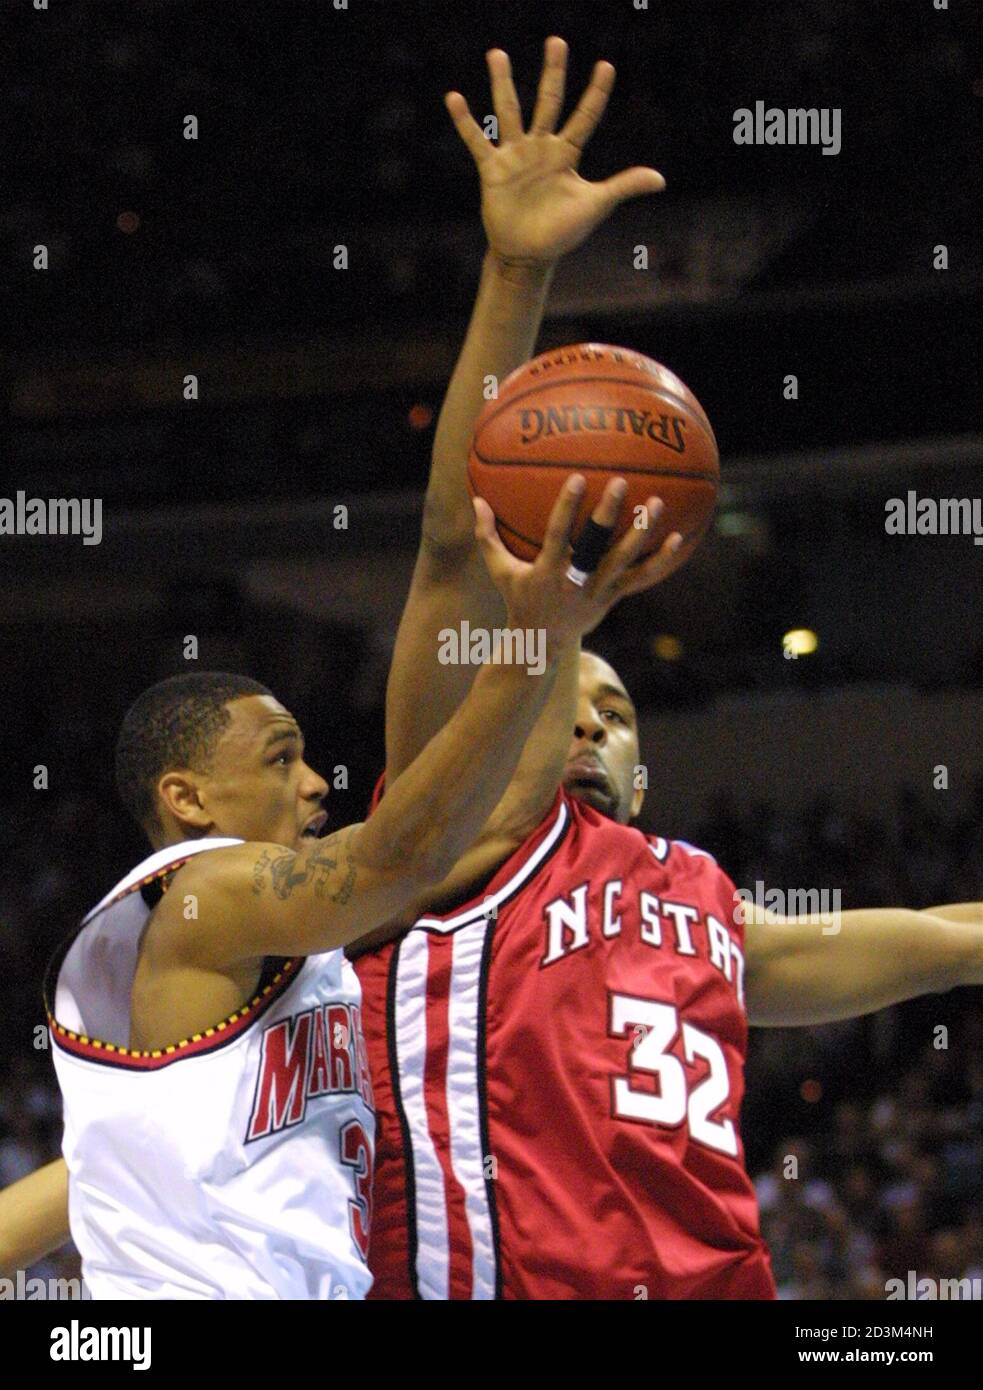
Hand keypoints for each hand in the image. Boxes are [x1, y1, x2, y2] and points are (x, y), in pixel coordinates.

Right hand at [445, 36, 664, 266]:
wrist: (528, 254)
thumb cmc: (562, 232)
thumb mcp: (595, 205)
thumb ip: (624, 186)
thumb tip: (660, 180)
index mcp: (567, 153)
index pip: (585, 117)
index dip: (596, 93)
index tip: (606, 66)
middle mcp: (541, 147)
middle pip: (549, 101)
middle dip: (553, 73)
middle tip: (556, 41)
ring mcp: (515, 155)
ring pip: (510, 111)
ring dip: (503, 83)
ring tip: (497, 54)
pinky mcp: (492, 169)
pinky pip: (477, 140)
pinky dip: (465, 121)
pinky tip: (455, 98)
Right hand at [472, 476, 681, 657]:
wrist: (541, 643)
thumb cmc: (518, 599)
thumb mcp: (499, 570)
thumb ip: (487, 536)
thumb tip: (476, 500)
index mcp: (548, 572)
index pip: (558, 535)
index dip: (567, 509)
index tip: (578, 478)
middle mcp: (575, 582)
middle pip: (595, 546)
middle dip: (608, 515)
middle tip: (621, 483)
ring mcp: (598, 591)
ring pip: (624, 561)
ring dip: (642, 533)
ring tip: (657, 503)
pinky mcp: (613, 598)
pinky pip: (641, 578)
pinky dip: (661, 560)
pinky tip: (678, 539)